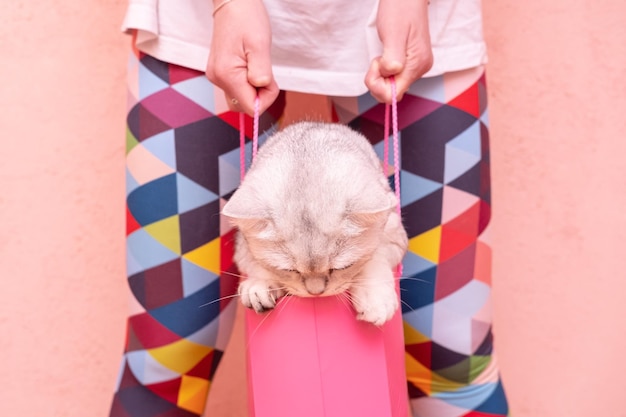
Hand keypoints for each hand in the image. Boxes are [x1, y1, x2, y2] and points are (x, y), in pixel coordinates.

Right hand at [206, 0, 279, 114]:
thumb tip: (261, 88)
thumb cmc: (246, 19)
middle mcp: (218, 79)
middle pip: (243, 106)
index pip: (250, 107)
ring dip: (253, 88)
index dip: (265, 98)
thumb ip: (261, 71)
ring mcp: (217, 76)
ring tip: (256, 65)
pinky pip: (236, 87)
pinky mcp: (220, 73)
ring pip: (240, 97)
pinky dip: (247, 82)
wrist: (233, 3)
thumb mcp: (260, 44)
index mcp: (227, 74)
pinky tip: (249, 65)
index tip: (269, 79)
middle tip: (265, 72)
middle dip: (259, 96)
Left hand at [365, 0, 432, 102]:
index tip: (376, 63)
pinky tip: (386, 55)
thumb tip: (390, 74)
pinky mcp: (410, 62)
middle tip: (377, 58)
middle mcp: (419, 69)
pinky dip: (384, 70)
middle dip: (378, 80)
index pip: (393, 94)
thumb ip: (392, 59)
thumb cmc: (400, 9)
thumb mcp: (393, 34)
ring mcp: (416, 66)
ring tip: (382, 54)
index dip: (378, 84)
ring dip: (381, 74)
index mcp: (417, 65)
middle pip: (392, 92)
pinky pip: (394, 76)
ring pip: (392, 85)